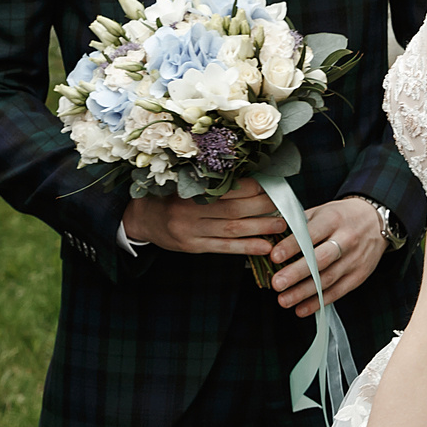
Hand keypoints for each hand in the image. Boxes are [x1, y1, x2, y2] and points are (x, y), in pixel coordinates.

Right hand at [123, 186, 285, 256]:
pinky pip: (223, 248)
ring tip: (282, 226)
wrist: (140, 218)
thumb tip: (251, 178)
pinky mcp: (192, 247)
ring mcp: (190, 231)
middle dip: (263, 207)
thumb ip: (210, 180)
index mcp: (189, 188)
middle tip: (286, 205)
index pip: (228, 187)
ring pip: (232, 229)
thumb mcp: (183, 181)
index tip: (273, 186)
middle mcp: (189, 210)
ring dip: (260, 228)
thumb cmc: (168, 195)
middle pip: (234, 208)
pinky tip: (265, 247)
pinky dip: (246, 248)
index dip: (254, 187)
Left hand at [265, 198, 385, 318]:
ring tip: (284, 300)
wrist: (376, 221)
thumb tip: (272, 239)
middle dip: (296, 273)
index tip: (274, 256)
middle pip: (320, 259)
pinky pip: (337, 292)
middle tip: (276, 283)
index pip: (310, 234)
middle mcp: (346, 240)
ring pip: (328, 279)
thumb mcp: (322, 211)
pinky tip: (302, 308)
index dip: (292, 246)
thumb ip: (299, 224)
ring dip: (304, 292)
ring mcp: (354, 260)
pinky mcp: (358, 276)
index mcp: (333, 219)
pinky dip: (318, 302)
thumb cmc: (341, 216)